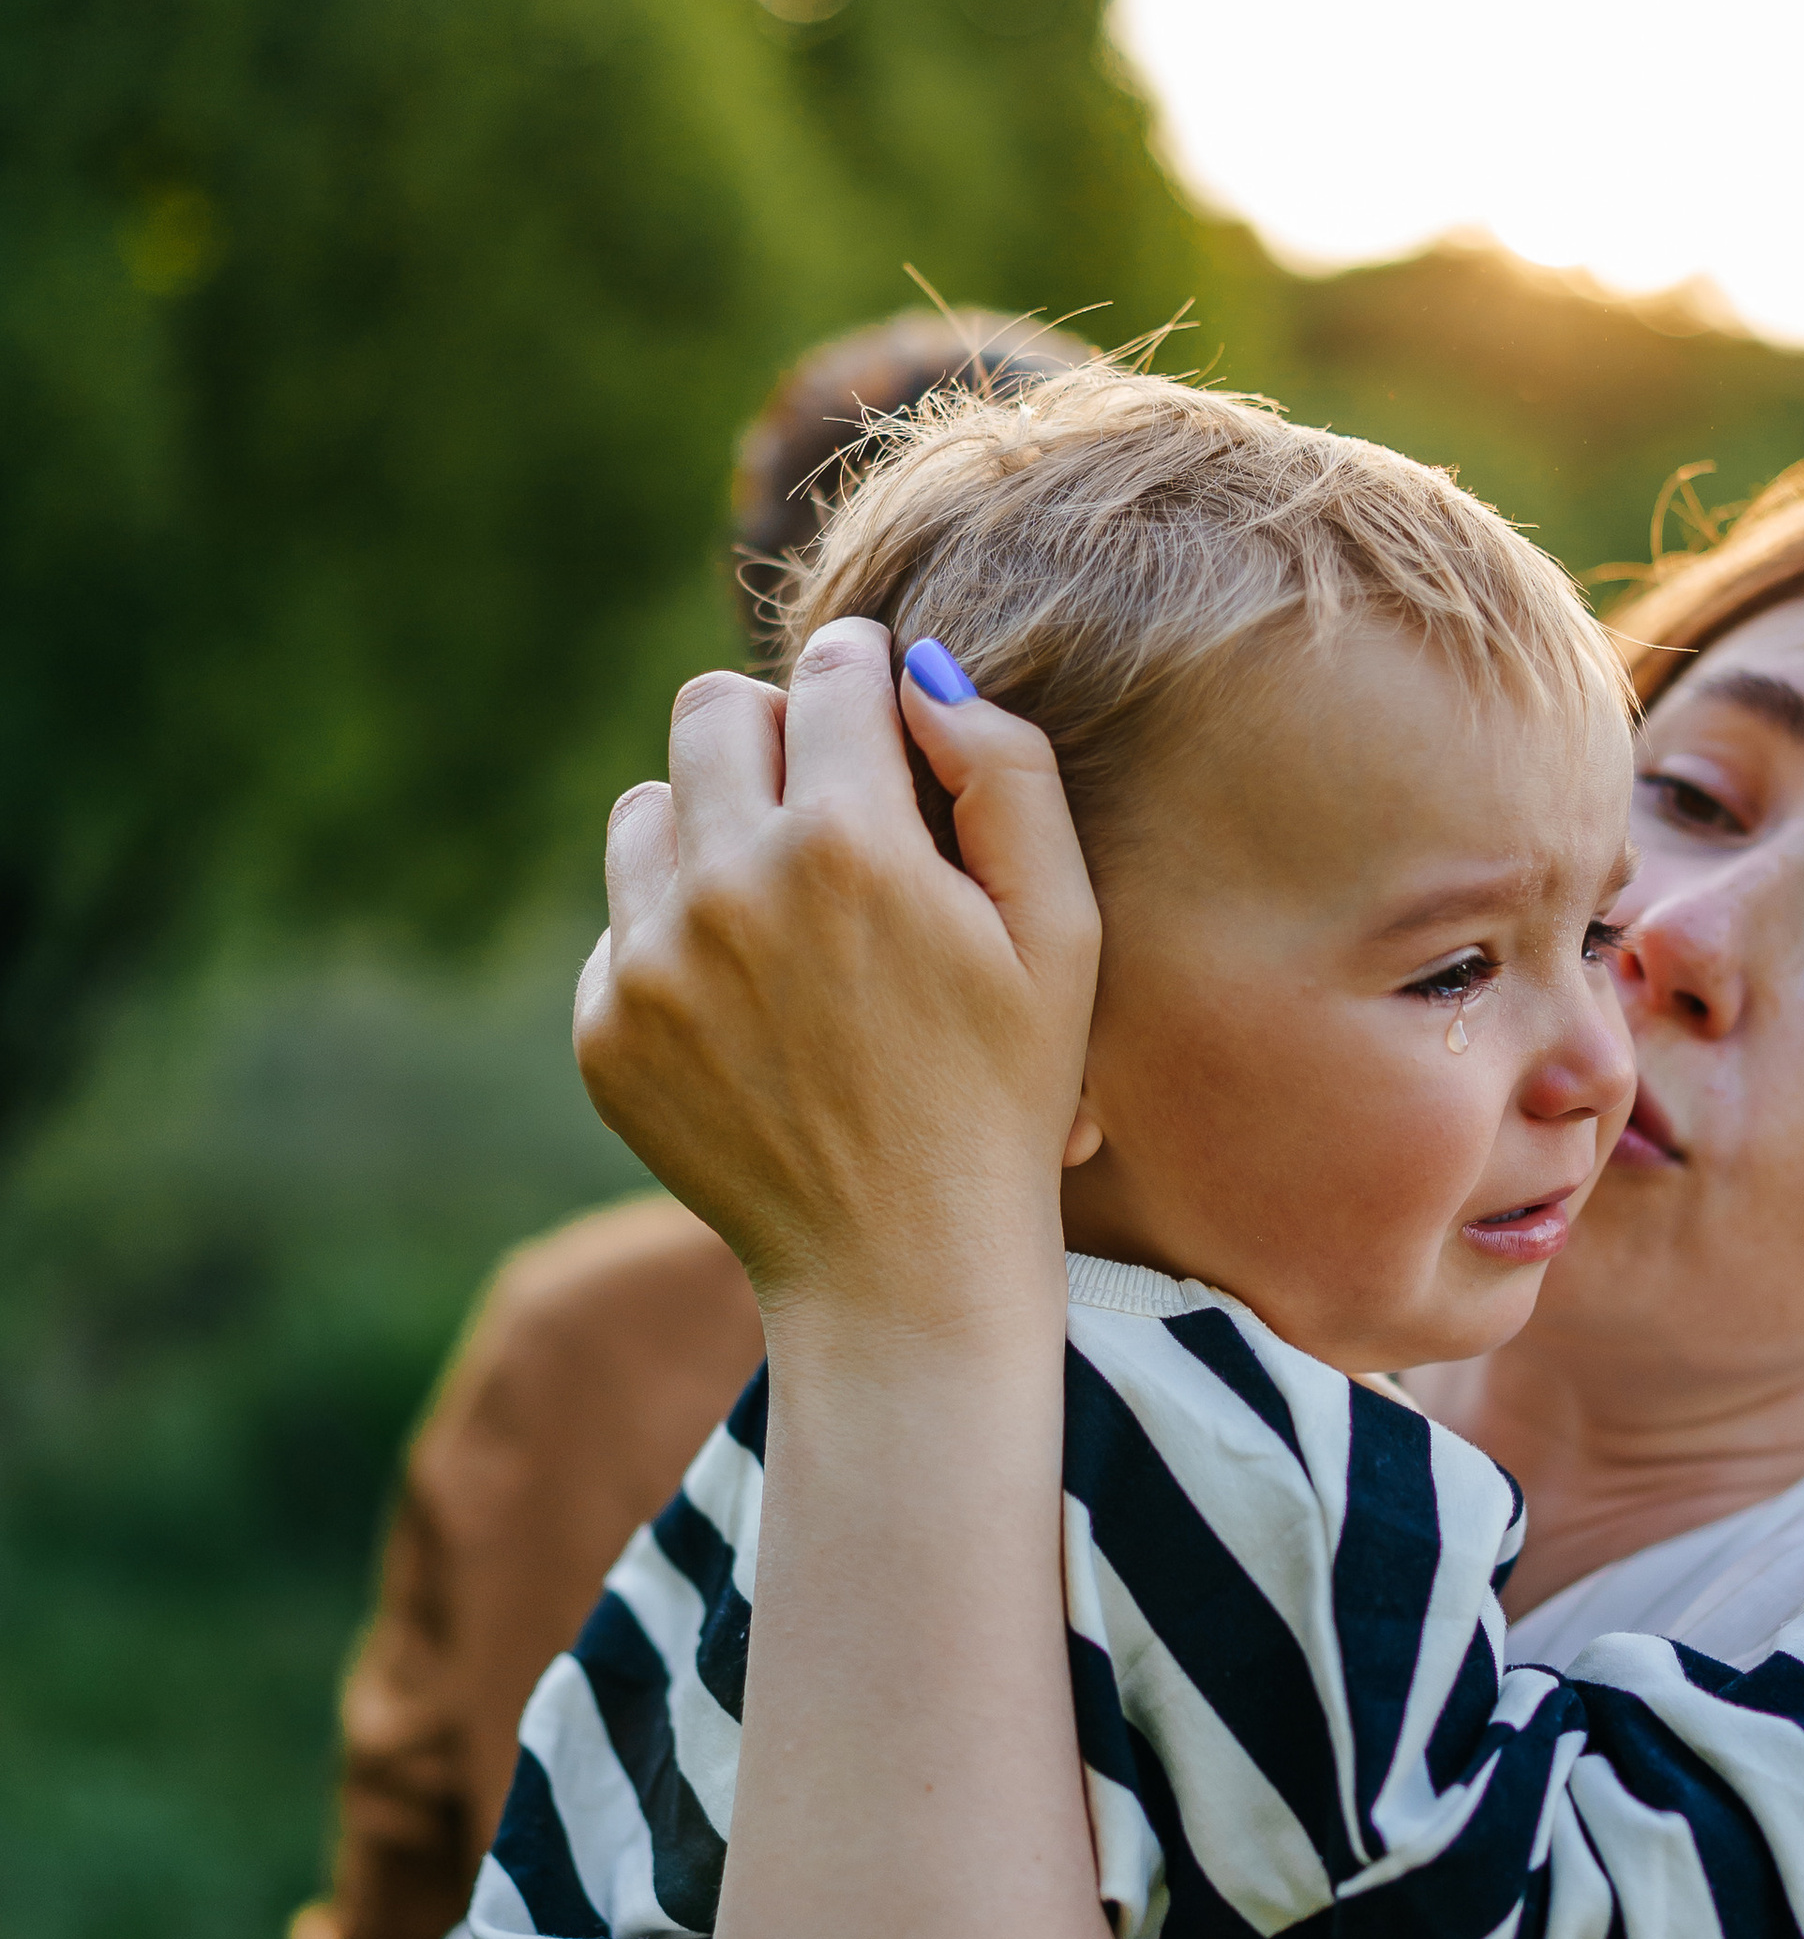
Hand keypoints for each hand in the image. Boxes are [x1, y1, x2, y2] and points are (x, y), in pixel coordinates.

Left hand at [573, 626, 1101, 1349]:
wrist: (903, 1268)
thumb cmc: (1007, 1095)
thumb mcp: (1063, 933)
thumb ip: (1010, 774)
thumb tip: (919, 673)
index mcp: (853, 844)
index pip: (828, 669)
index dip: (865, 679)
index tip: (881, 716)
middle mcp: (732, 885)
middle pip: (712, 710)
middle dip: (776, 734)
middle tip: (830, 809)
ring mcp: (652, 961)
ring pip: (649, 807)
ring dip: (713, 832)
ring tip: (785, 916)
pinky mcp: (606, 1028)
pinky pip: (619, 920)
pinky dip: (676, 939)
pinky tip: (752, 1011)